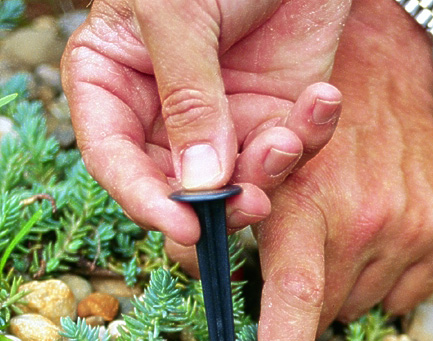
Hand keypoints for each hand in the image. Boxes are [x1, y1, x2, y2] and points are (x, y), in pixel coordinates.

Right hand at [61, 0, 350, 246]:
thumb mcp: (178, 12)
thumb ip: (186, 96)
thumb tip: (198, 182)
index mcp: (110, 78)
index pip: (113, 157)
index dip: (143, 199)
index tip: (184, 227)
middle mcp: (162, 110)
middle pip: (177, 187)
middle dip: (218, 202)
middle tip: (252, 201)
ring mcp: (223, 116)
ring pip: (239, 181)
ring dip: (269, 173)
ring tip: (287, 137)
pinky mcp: (277, 111)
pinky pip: (293, 150)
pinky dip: (311, 135)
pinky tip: (322, 98)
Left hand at [246, 0, 432, 340]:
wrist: (388, 74)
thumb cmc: (303, 118)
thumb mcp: (252, 158)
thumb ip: (223, 221)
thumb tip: (193, 271)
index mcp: (309, 202)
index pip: (294, 296)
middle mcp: (368, 220)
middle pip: (323, 312)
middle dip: (303, 297)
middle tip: (304, 246)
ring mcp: (413, 229)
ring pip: (361, 307)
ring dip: (343, 284)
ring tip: (343, 227)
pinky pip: (402, 299)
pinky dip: (381, 280)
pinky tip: (376, 233)